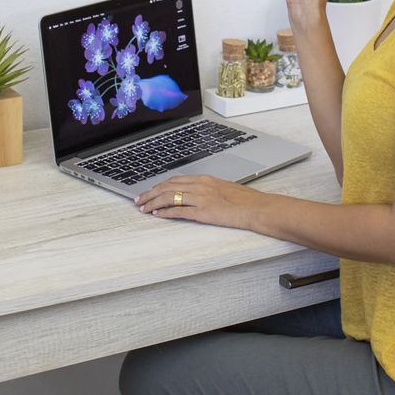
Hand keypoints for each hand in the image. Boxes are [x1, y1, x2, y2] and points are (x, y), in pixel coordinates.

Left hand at [135, 174, 266, 228]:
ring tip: (144, 209)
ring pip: (170, 197)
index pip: (174, 180)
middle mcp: (200, 186)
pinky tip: (158, 215)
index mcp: (204, 179)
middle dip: (150, 194)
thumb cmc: (243, 200)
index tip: (149, 191)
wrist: (256, 208)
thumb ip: (207, 189)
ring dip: (153, 203)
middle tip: (139, 201)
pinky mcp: (203, 212)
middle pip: (168, 187)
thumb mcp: (222, 188)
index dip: (159, 186)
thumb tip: (194, 194)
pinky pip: (180, 211)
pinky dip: (166, 213)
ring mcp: (201, 198)